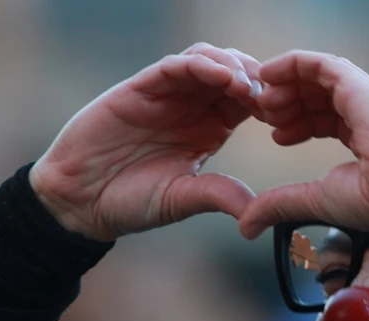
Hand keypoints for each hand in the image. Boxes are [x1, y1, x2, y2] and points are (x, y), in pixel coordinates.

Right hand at [29, 44, 263, 241]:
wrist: (80, 201)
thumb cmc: (131, 201)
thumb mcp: (183, 199)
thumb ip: (219, 195)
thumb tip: (258, 212)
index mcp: (209, 129)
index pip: (247, 102)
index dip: (269, 102)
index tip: (289, 115)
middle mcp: (191, 106)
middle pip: (233, 73)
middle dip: (257, 77)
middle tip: (275, 95)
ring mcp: (166, 94)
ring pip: (207, 60)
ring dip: (233, 65)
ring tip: (249, 85)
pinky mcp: (140, 88)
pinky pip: (174, 66)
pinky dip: (200, 65)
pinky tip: (221, 76)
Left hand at [238, 51, 368, 237]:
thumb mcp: (314, 200)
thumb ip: (279, 205)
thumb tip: (246, 227)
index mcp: (367, 137)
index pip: (328, 120)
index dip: (298, 125)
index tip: (276, 136)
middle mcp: (367, 112)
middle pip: (320, 96)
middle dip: (288, 104)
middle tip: (261, 114)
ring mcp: (363, 95)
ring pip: (318, 77)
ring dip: (286, 86)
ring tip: (262, 101)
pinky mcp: (355, 84)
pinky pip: (319, 64)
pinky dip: (291, 65)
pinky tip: (269, 74)